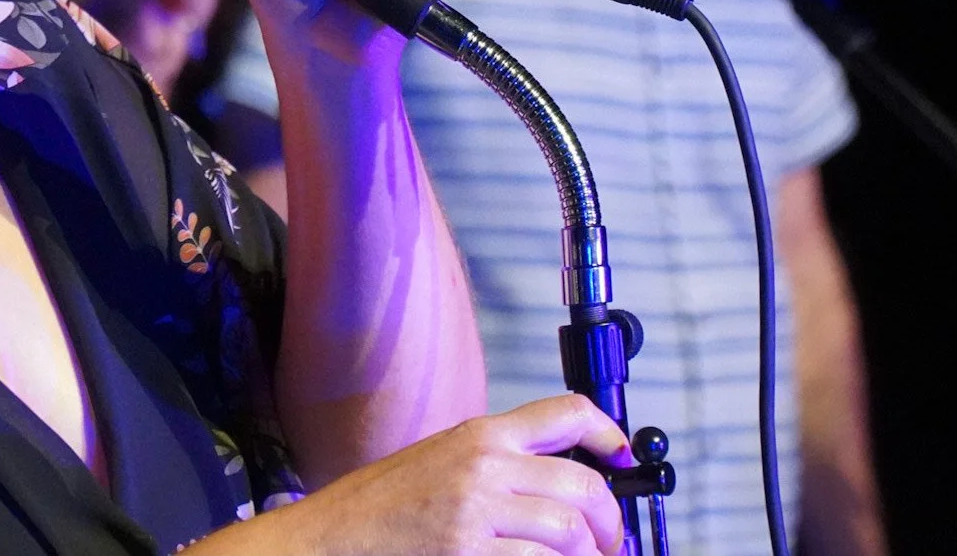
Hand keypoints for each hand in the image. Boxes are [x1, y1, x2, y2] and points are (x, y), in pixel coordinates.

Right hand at [199, 395, 633, 555]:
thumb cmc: (379, 507)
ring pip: (570, 531)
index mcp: (479, 435)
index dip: (608, 432)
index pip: (565, 413)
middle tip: (613, 543)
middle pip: (583, 484)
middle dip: (611, 521)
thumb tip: (553, 482)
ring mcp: (477, 510)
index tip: (624, 457)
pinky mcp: (470, 551)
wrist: (332, 538)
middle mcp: (484, 465)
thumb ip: (493, 463)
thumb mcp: (439, 461)